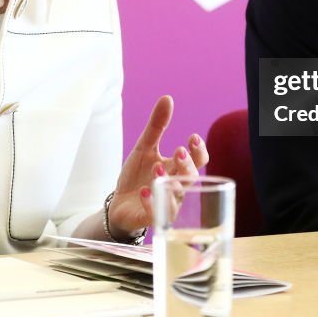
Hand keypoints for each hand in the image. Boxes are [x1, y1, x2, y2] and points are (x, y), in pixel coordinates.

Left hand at [106, 95, 208, 238]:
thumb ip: (156, 126)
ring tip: (157, 169)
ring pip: (177, 197)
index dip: (199, 150)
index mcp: (177, 168)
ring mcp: (166, 203)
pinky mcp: (152, 218)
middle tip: (178, 152)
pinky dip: (152, 203)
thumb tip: (167, 98)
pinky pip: (157, 214)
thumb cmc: (137, 175)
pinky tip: (145, 192)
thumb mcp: (144, 148)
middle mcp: (177, 187)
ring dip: (169, 183)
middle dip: (187, 165)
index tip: (192, 137)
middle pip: (192, 178)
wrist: (119, 203)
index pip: (198, 160)